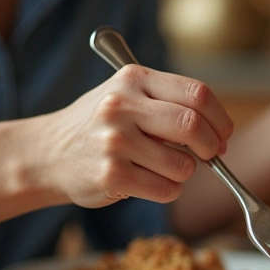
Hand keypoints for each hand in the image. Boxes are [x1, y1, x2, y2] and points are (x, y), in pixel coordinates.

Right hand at [36, 65, 234, 206]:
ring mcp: (114, 141)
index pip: (198, 93)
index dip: (220, 119)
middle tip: (209, 156)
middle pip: (193, 126)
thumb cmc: (99, 126)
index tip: (223, 135)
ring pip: (184, 165)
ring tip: (161, 167)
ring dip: (184, 172)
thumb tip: (220, 134)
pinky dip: (168, 190)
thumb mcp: (128, 96)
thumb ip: (170, 104)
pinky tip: (146, 181)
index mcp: (133, 79)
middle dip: (211, 147)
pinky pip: (167, 189)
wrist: (46, 154)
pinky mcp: (111, 174)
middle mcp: (121, 105)